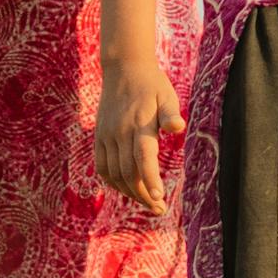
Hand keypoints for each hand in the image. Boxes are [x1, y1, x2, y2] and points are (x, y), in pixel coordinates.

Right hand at [95, 60, 181, 214]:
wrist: (123, 68)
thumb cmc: (152, 84)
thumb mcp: (167, 95)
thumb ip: (171, 113)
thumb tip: (178, 126)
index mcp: (139, 124)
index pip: (143, 157)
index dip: (150, 179)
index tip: (160, 197)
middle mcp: (120, 132)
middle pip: (129, 172)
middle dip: (144, 195)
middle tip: (160, 209)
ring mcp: (107, 136)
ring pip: (114, 174)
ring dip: (130, 192)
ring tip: (148, 202)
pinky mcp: (99, 137)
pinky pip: (102, 167)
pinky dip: (113, 182)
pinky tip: (127, 189)